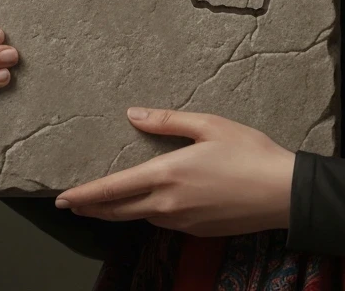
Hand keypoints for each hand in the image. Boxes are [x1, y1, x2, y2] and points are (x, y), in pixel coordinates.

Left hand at [54, 106, 296, 237]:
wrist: (281, 192)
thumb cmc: (248, 152)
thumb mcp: (209, 124)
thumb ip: (168, 121)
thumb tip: (133, 114)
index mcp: (167, 174)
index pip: (114, 189)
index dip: (85, 195)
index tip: (63, 198)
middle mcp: (168, 203)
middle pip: (119, 210)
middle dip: (92, 207)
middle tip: (72, 204)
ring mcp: (182, 221)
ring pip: (140, 216)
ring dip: (119, 210)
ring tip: (107, 200)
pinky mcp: (196, 230)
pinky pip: (163, 221)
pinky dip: (147, 212)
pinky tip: (151, 202)